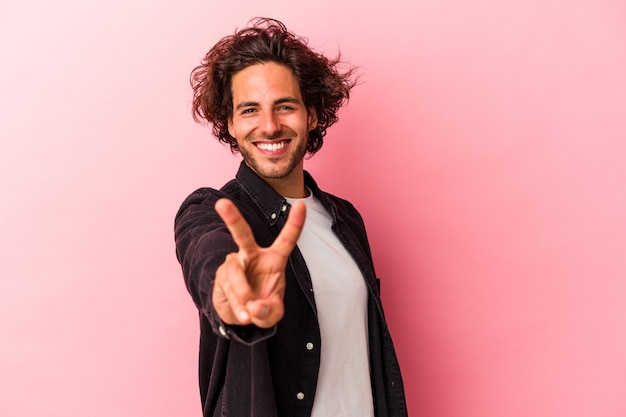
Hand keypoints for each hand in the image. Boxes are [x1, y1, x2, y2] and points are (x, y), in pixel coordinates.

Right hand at [212, 198, 305, 327]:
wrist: (240, 316)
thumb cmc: (262, 305)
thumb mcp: (273, 313)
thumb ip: (271, 311)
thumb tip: (255, 307)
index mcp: (273, 259)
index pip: (286, 240)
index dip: (295, 223)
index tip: (301, 204)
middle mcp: (251, 256)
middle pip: (242, 235)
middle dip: (232, 218)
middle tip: (221, 203)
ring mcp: (234, 265)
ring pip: (235, 274)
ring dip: (244, 296)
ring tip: (249, 315)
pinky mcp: (221, 277)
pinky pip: (229, 290)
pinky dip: (238, 307)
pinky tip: (244, 316)